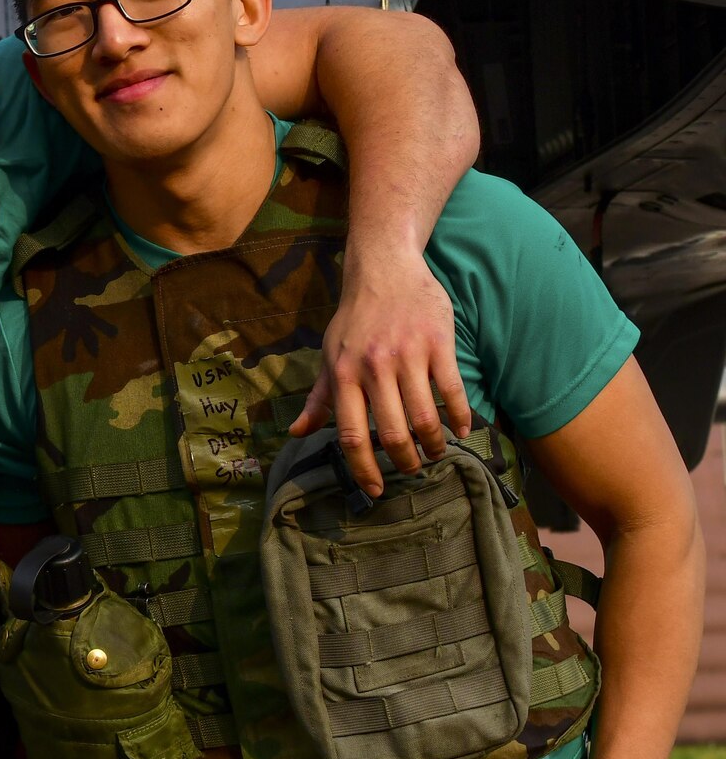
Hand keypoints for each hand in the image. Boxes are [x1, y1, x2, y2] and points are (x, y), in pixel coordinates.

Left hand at [291, 243, 471, 495]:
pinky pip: (453, 391)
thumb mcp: (329, 356)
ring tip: (436, 452)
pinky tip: (462, 429)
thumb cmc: (355, 319)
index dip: (364, 468)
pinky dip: (461, 417)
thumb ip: (319, 398)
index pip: (350, 434)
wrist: (384, 268)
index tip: (377, 490)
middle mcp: (373, 368)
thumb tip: (296, 433)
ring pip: (425, 417)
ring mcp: (408, 355)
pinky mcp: (438, 344)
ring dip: (434, 444)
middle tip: (413, 469)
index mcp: (343, 374)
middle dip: (406, 461)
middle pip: (392, 432)